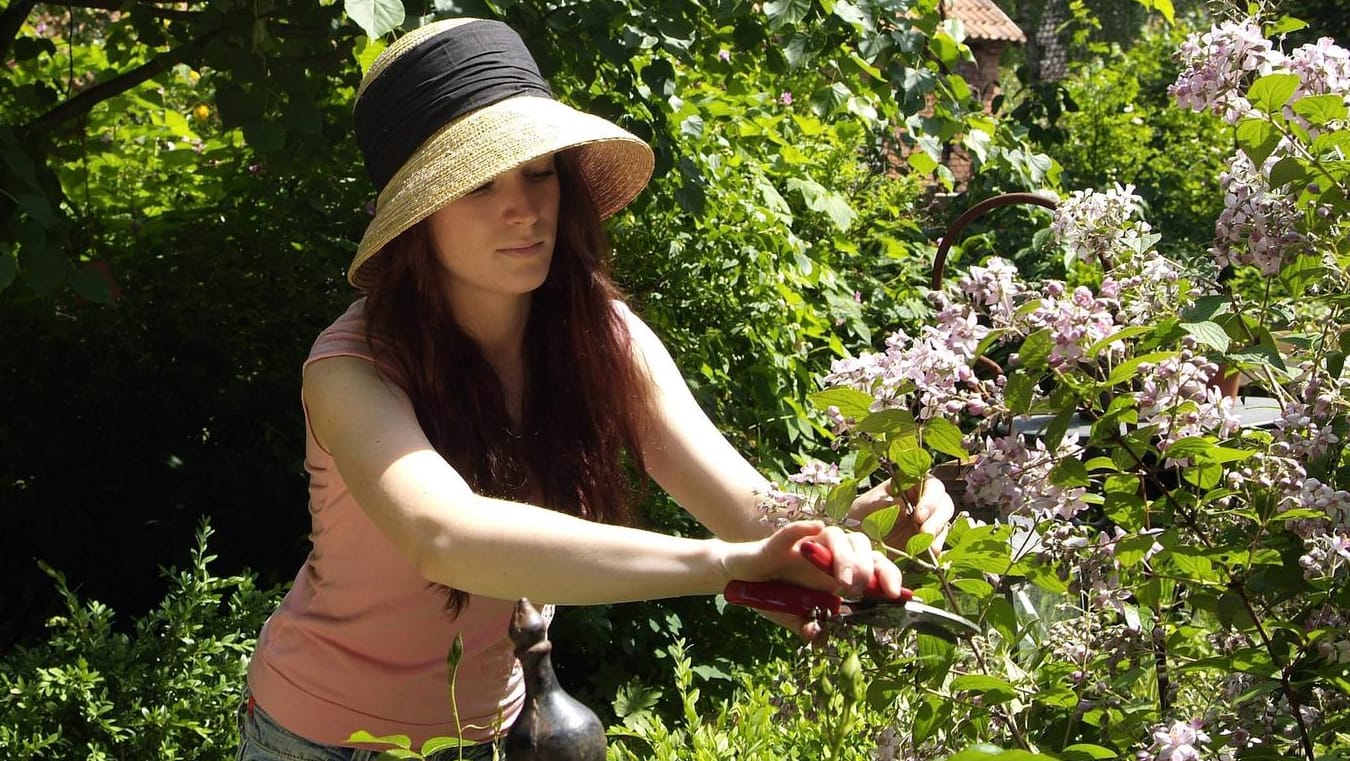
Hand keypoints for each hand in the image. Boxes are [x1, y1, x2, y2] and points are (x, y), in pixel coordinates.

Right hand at [718, 520, 902, 642]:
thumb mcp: (796, 617)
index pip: (873, 567)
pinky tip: (813, 529)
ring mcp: (806, 545)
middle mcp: (828, 555)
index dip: (889, 576)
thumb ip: (810, 626)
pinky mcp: (779, 541)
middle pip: (860, 546)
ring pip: (835, 536)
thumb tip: (820, 638)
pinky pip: (795, 530)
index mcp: (838, 573)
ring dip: (844, 556)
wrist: (740, 581)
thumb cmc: (773, 595)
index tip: (899, 595)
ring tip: (842, 582)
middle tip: (859, 590)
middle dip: (866, 567)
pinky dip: (804, 528)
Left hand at [850, 475, 954, 553]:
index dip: (930, 498)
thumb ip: (884, 504)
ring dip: (937, 535)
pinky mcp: (928, 542)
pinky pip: (939, 544)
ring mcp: (928, 522)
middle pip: (944, 504)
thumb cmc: (859, 517)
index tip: (919, 514)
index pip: (931, 485)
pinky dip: (934, 551)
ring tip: (926, 547)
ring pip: (944, 524)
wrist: (856, 542)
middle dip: (937, 518)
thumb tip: (903, 506)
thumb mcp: (866, 507)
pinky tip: (925, 556)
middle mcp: (923, 502)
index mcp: (910, 486)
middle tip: (924, 532)